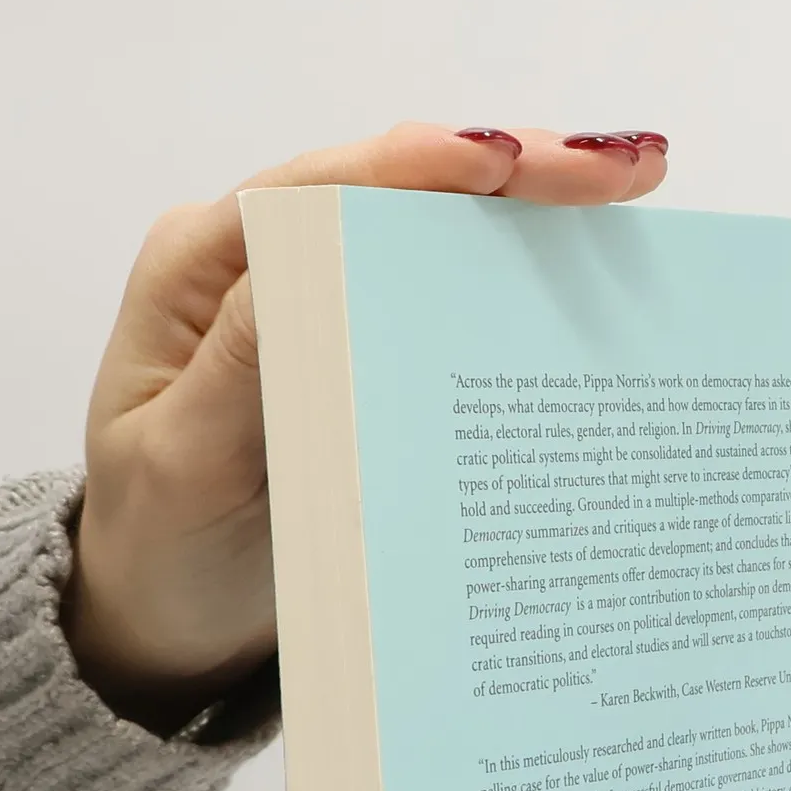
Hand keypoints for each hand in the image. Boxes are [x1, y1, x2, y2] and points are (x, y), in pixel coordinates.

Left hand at [64, 123, 670, 733]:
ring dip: (532, 215)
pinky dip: (516, 285)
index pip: (326, 188)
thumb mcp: (183, 464)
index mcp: (204, 267)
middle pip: (397, 190)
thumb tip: (314, 258)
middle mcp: (263, 266)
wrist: (163, 627)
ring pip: (433, 236)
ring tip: (632, 190)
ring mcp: (317, 309)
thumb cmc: (158, 551)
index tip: (516, 163)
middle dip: (515, 170)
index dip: (429, 165)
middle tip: (626, 170)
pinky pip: (443, 304)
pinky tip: (590, 273)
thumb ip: (242, 366)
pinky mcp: (358, 359)